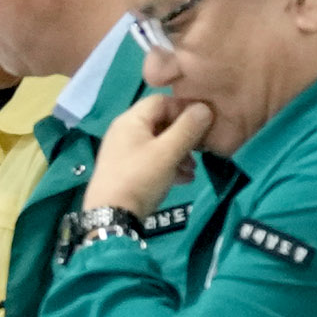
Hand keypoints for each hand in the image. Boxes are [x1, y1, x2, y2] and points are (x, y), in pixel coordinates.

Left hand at [87, 90, 212, 221]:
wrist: (112, 215)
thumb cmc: (140, 178)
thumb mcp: (168, 152)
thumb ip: (188, 128)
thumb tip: (204, 107)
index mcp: (131, 120)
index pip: (161, 101)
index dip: (184, 108)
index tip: (204, 123)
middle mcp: (125, 132)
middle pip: (161, 123)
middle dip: (184, 134)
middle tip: (201, 148)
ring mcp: (124, 152)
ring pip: (159, 144)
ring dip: (179, 153)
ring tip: (193, 168)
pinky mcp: (126, 170)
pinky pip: (152, 160)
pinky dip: (169, 166)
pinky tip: (184, 179)